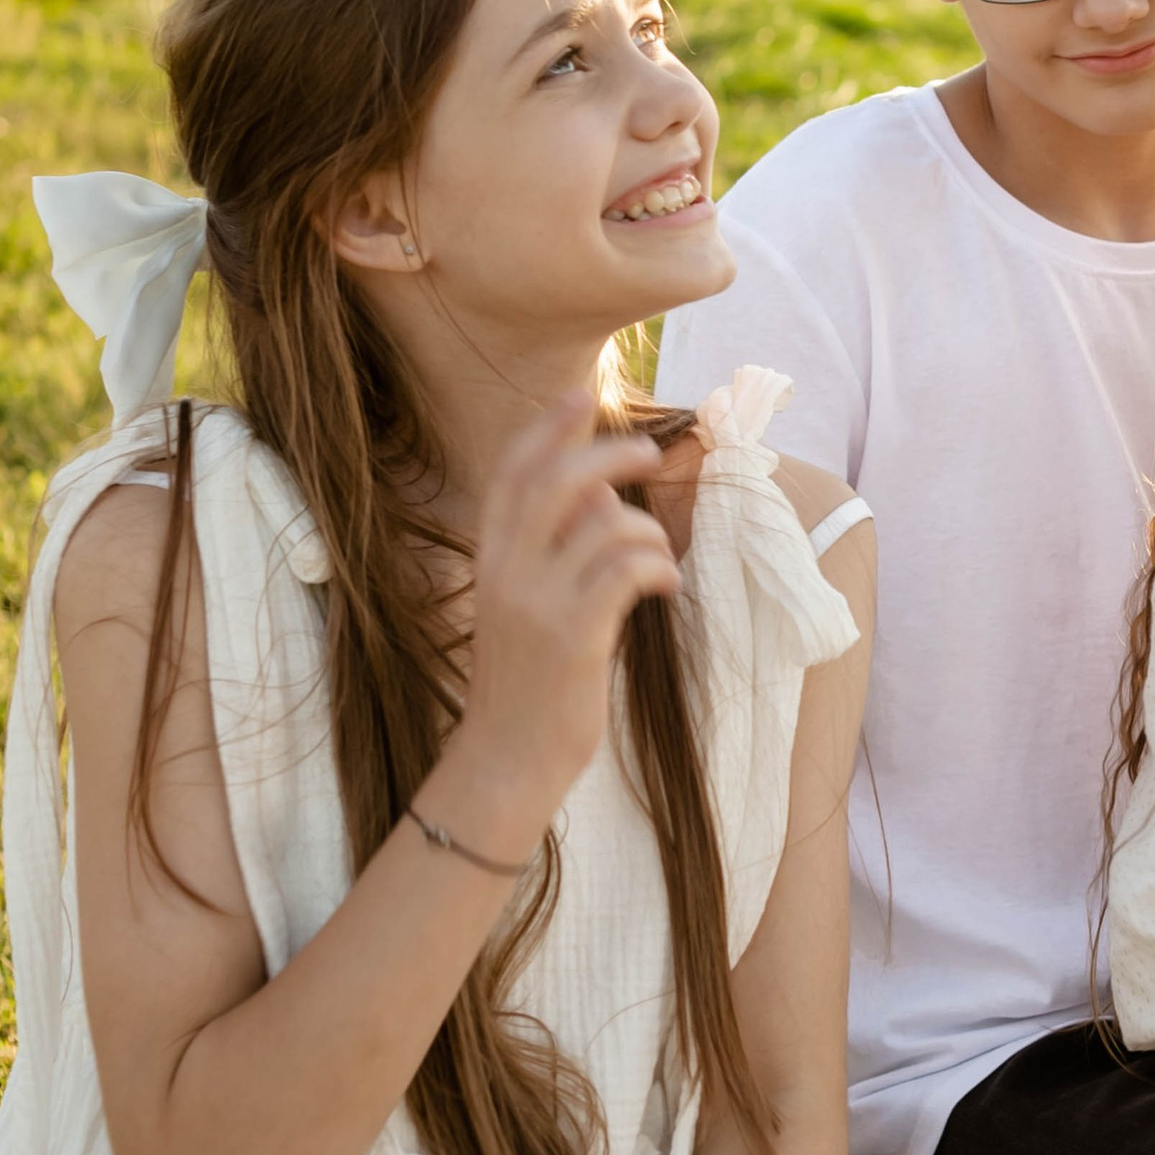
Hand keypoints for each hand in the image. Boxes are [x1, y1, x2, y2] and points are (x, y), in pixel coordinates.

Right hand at [450, 393, 681, 829]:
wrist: (506, 759)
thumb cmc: (527, 683)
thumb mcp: (525, 606)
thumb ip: (553, 548)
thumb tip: (601, 493)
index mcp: (489, 559)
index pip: (511, 472)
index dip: (546, 427)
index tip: (581, 396)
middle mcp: (505, 571)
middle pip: (558, 480)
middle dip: (609, 454)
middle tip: (651, 455)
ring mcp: (537, 602)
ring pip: (605, 524)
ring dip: (648, 533)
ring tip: (661, 564)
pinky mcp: (573, 635)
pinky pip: (627, 569)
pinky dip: (659, 567)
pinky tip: (666, 589)